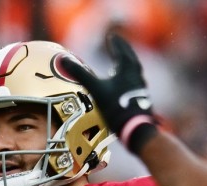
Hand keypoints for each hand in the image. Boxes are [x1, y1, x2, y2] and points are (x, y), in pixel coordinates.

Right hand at [60, 33, 159, 153]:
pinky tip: (125, 84)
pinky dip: (130, 77)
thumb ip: (79, 73)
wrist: (135, 128)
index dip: (115, 43)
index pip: (121, 50)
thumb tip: (63, 60)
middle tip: (119, 44)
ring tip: (122, 61)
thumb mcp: (95, 88)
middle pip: (131, 57)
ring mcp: (141, 88)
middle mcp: (137, 75)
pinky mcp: (143, 99)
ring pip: (135, 70)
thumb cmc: (116, 107)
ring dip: (128, 63)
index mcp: (127, 68)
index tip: (111, 36)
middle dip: (124, 49)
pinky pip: (136, 82)